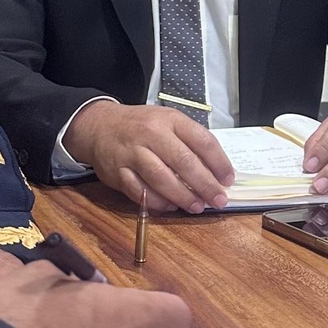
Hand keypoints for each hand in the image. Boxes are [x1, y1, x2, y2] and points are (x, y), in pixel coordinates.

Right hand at [63, 99, 233, 212]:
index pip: (202, 141)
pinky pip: (140, 191)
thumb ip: (190, 140)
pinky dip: (157, 202)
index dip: (219, 163)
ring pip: (162, 178)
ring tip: (197, 207)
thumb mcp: (168, 120)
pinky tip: (171, 206)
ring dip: (183, 196)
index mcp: (170, 120)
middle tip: (218, 200)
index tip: (228, 180)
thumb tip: (216, 171)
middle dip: (205, 185)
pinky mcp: (118, 172)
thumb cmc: (141, 125)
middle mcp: (152, 134)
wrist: (100, 126)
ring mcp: (133, 153)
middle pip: (184, 162)